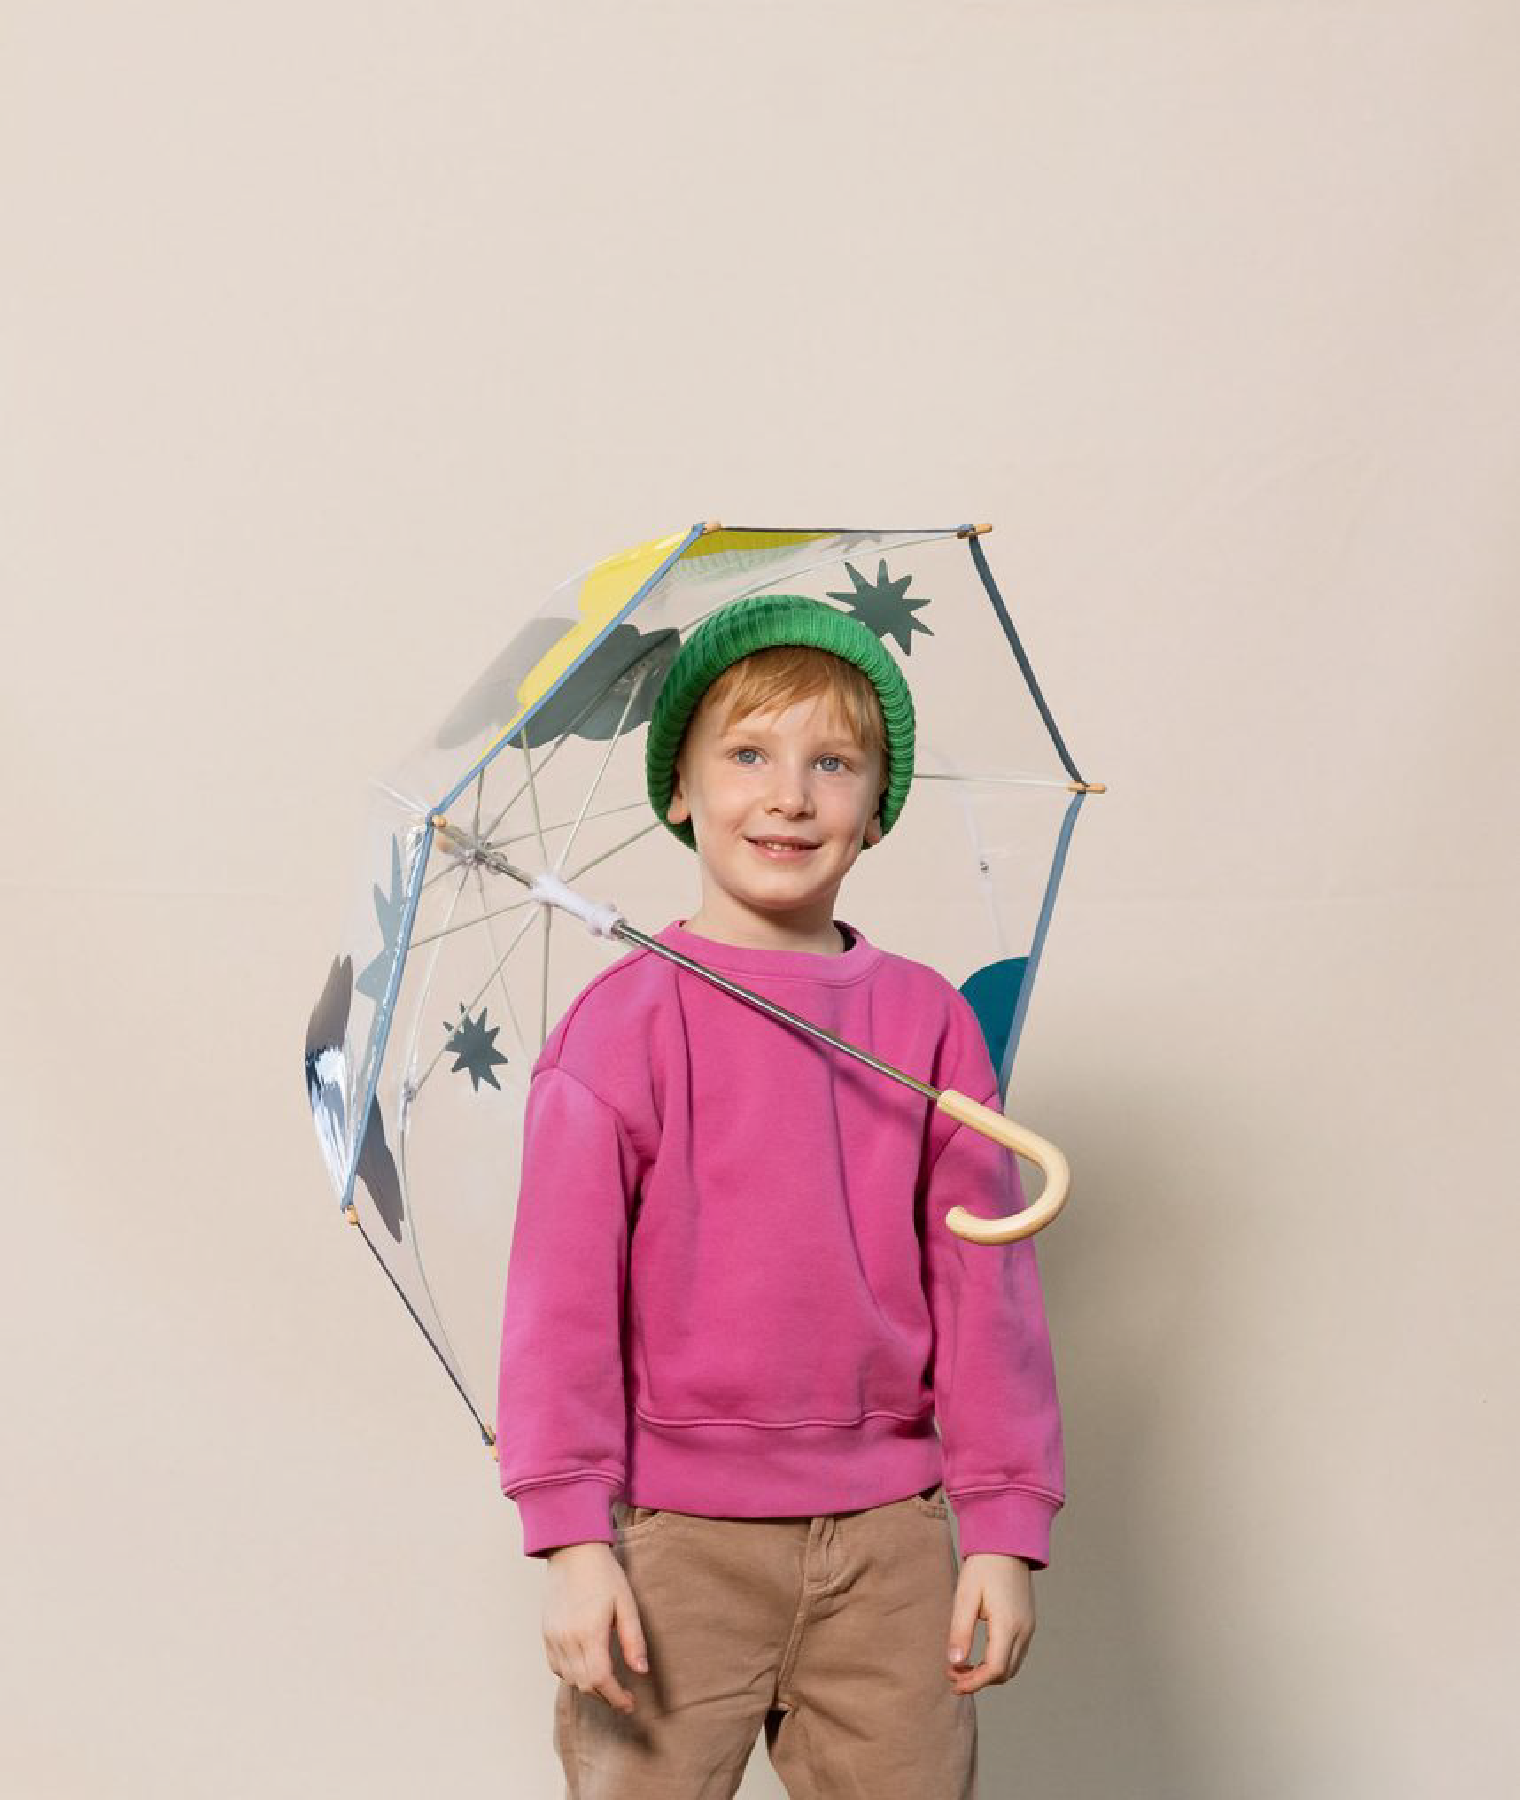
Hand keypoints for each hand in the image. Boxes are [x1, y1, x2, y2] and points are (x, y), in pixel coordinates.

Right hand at [542, 1541, 650, 1714]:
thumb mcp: (627, 1603)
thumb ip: (633, 1640)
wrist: (572, 1550)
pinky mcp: (545, 1633)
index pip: (601, 1680)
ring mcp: (553, 1637)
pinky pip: (556, 1667)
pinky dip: (572, 1675)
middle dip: (605, 1696)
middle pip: (584, 1685)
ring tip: (608, 1683)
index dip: (616, 1698)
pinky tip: (586, 1667)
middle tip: (623, 1697)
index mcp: (589, 1632)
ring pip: (569, 1679)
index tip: (630, 1704)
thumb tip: (640, 1671)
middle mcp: (567, 1639)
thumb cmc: (604, 1574)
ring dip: (589, 1686)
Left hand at [945, 1552, 1035, 1692]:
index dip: (974, 1682)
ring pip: (1012, 1666)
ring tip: (963, 1667)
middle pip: (1005, 1673)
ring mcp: (1028, 1627)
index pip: (994, 1669)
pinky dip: (998, 1662)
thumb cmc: (983, 1567)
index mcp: (1008, 1625)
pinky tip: (979, 1655)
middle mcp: (1023, 1630)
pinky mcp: (1028, 1622)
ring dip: (989, 1673)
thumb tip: (955, 1663)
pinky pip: (1016, 1653)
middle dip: (979, 1680)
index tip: (953, 1682)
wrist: (1006, 1543)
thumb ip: (960, 1631)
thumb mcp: (965, 1596)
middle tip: (953, 1675)